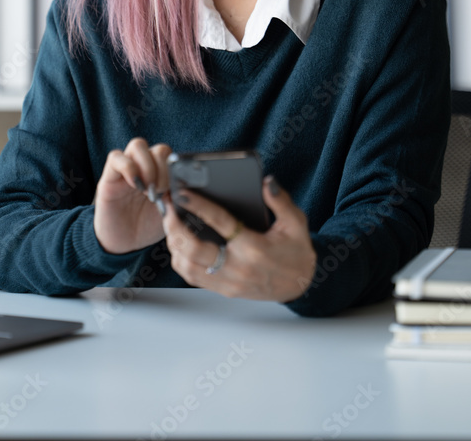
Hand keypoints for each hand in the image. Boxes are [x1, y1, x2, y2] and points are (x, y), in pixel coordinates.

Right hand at [94, 137, 172, 253]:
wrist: (125, 244)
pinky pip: (115, 157)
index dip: (176, 169)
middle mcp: (145, 167)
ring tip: (147, 190)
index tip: (175, 189)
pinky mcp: (109, 177)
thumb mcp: (170, 212)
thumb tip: (186, 186)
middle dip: (163, 169)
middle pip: (158, 149)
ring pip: (138, 145)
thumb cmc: (148, 226)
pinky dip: (128, 167)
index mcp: (162, 173)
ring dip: (147, 166)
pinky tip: (135, 185)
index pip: (173, 156)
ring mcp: (127, 170)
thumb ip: (178, 196)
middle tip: (160, 192)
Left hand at [161, 175, 316, 302]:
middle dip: (175, 227)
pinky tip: (178, 244)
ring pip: (189, 267)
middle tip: (168, 208)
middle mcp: (238, 267)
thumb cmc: (297, 250)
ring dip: (174, 244)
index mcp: (254, 247)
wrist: (302, 284)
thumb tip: (265, 181)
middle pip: (194, 250)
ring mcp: (229, 282)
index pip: (220, 223)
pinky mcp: (225, 290)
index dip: (199, 206)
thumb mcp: (296, 222)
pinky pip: (194, 278)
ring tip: (170, 223)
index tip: (183, 193)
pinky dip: (181, 260)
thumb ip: (280, 200)